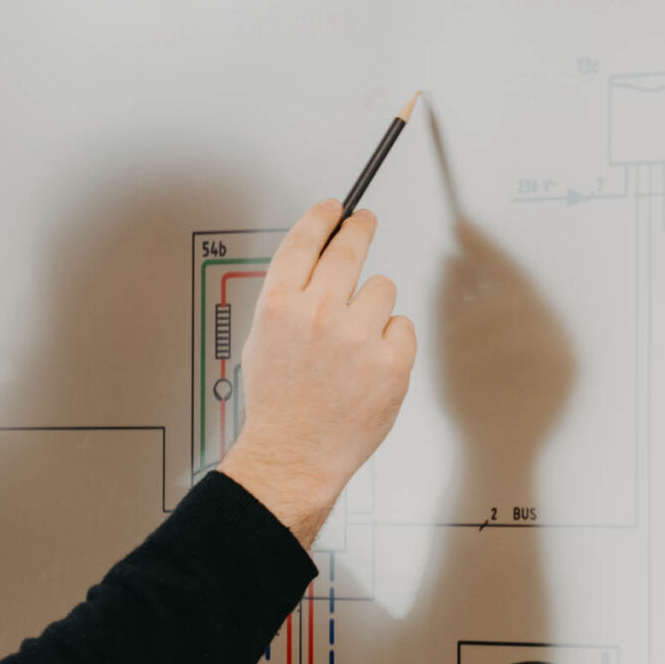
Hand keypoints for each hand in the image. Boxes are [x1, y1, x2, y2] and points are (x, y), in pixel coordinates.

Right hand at [217, 199, 417, 546]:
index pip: (305, 241)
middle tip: (365, 223)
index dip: (323, 217)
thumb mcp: (262, 341)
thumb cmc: (278, 406)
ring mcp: (357, 336)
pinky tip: (369, 364)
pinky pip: (402, 327)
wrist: (294, 454)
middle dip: (359, 230)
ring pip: (383, 289)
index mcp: (280, 306)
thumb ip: (287, 300)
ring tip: (355, 339)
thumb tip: (313, 266)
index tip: (334, 209)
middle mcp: (318, 313)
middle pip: (350, 248)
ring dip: (373, 307)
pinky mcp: (390, 360)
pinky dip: (391, 342)